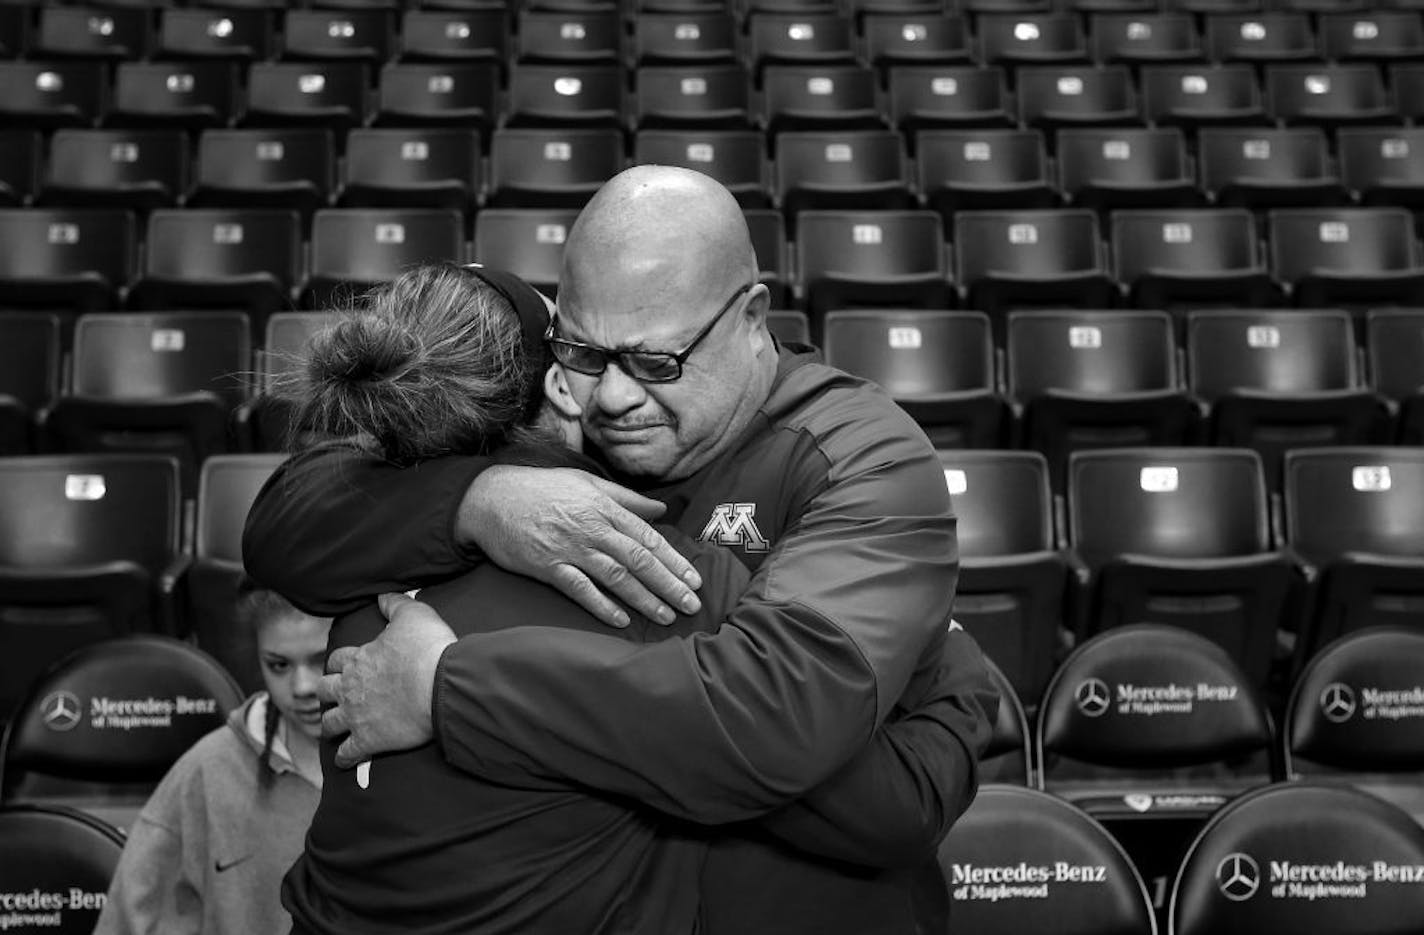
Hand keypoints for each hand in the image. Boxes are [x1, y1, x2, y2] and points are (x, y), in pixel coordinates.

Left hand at [319, 593, 456, 768]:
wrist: (440, 687)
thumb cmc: (428, 649)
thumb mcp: (414, 614)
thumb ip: (395, 604)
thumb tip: (382, 596)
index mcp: (359, 659)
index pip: (337, 660)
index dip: (340, 663)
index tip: (344, 667)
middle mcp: (350, 688)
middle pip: (326, 690)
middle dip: (328, 693)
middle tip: (335, 697)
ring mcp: (356, 716)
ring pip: (329, 723)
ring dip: (330, 725)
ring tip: (334, 728)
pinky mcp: (368, 741)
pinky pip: (347, 753)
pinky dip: (344, 757)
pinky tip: (345, 760)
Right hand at [460, 465, 702, 628]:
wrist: (490, 498)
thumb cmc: (542, 489)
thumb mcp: (587, 483)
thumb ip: (626, 499)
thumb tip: (661, 509)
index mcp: (604, 508)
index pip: (648, 538)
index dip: (674, 561)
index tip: (694, 580)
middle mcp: (592, 529)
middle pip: (638, 560)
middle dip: (668, 584)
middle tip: (691, 605)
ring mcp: (569, 549)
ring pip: (615, 577)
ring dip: (644, 599)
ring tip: (666, 616)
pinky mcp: (547, 567)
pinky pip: (580, 590)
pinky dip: (602, 606)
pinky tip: (622, 620)